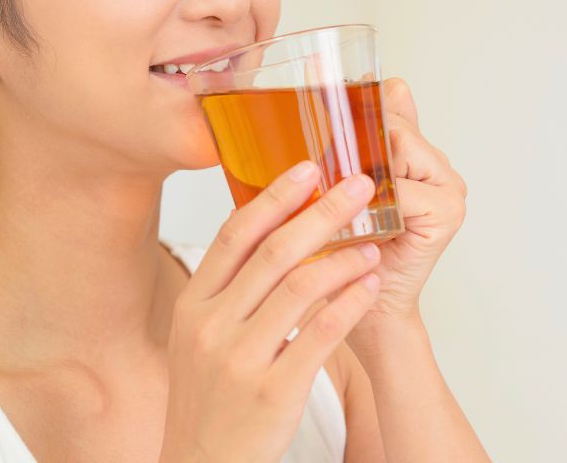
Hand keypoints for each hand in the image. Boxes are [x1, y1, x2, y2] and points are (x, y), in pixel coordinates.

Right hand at [159, 162, 382, 462]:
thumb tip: (267, 232)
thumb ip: (228, 290)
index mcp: (194, 305)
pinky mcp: (273, 392)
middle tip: (356, 185)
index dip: (273, 197)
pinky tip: (369, 286)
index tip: (307, 168)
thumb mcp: (200, 338)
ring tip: (373, 241)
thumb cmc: (209, 398)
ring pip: (301, 287)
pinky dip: (349, 303)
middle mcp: (212, 326)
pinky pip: (320, 334)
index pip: (233, 235)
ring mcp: (241, 359)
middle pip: (273, 252)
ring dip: (344, 257)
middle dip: (321, 211)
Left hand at [347, 76, 467, 349]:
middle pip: (395, 127)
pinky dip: (374, 204)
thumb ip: (349, 146)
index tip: (330, 126)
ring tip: (346, 205)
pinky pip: (403, 190)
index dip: (360, 119)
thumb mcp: (338, 189)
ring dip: (363, 175)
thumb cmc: (345, 251)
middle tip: (333, 183)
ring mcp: (449, 190)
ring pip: (398, 151)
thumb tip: (354, 96)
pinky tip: (360, 222)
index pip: (394, 106)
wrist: (361, 310)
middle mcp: (441, 169)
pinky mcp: (447, 214)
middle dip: (358, 150)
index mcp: (420, 154)